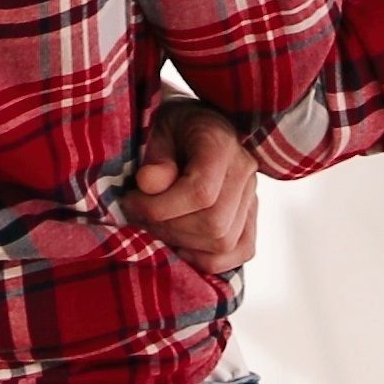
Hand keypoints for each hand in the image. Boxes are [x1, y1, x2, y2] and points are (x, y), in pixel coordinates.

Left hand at [119, 97, 258, 275]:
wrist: (194, 124)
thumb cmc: (171, 126)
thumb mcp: (156, 130)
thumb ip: (155, 157)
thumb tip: (149, 185)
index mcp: (221, 143)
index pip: (201, 192)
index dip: (160, 207)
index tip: (131, 201)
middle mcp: (245, 170)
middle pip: (214, 224)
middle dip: (168, 228)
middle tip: (139, 216)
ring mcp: (253, 195)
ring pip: (224, 242)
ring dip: (182, 243)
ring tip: (156, 226)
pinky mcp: (252, 215)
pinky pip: (241, 251)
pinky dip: (208, 258)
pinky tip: (181, 244)